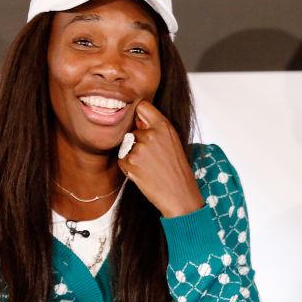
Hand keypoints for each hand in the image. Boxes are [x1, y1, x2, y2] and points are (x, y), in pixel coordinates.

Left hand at [118, 101, 204, 217]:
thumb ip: (156, 128)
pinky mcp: (130, 163)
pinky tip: (143, 173)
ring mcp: (140, 148)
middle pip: (131, 129)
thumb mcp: (172, 142)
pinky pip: (122, 159)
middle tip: (152, 157)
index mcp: (164, 126)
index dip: (138, 114)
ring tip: (149, 166)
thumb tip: (135, 118)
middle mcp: (151, 134)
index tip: (139, 122)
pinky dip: (128, 167)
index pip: (142, 106)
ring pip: (126, 145)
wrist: (180, 195)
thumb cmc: (177, 170)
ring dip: (132, 155)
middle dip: (136, 140)